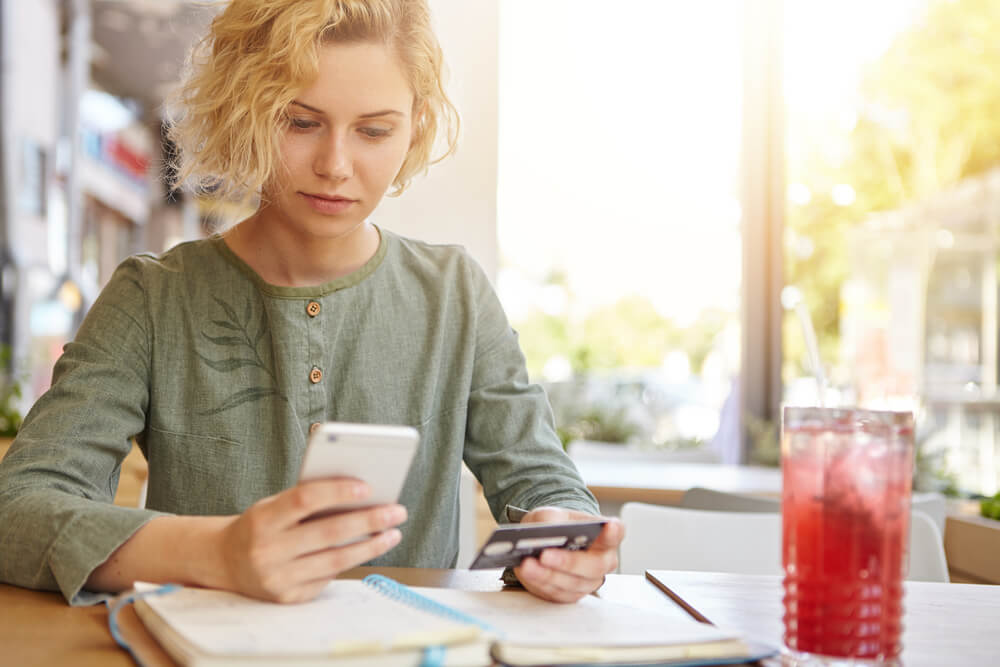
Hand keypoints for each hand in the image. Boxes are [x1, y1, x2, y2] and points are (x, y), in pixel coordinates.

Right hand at [218, 479, 406, 602]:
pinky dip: (350, 561)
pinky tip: (367, 549)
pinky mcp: (288, 598)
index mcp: (262, 520)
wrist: (226, 562)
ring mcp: (277, 579)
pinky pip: (328, 577)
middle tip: (397, 511)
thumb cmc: (261, 525)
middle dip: (369, 520)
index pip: (304, 500)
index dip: (337, 491)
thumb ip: (307, 499)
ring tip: (393, 533)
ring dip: (370, 545)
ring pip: (335, 560)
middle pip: (328, 533)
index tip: (368, 487)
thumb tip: (360, 493)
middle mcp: (267, 551)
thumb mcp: (273, 506)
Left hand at [513, 507, 623, 602]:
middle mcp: (603, 561)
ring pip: (573, 584)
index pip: (616, 533)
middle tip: (545, 555)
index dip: (614, 532)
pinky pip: (557, 593)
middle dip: (568, 562)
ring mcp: (588, 581)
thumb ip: (550, 520)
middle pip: (594, 566)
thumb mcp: (550, 514)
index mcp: (605, 535)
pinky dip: (540, 582)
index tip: (610, 526)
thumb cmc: (554, 526)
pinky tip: (527, 572)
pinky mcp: (571, 595)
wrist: (543, 542)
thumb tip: (545, 533)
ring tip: (527, 564)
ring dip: (548, 575)